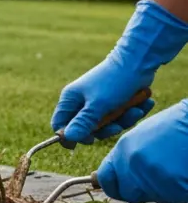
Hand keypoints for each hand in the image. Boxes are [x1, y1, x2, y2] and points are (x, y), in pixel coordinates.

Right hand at [51, 0, 187, 145]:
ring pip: (107, 125)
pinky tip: (142, 104)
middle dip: (107, 129)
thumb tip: (67, 138)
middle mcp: (82, 102)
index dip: (71, 136)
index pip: (60, 124)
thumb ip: (83, 122)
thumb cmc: (114, 81)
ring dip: (124, 120)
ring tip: (136, 109)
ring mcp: (99, 102)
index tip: (89, 141)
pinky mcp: (115, 102)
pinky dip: (132, 113)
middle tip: (117, 125)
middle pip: (87, 129)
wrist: (138, 61)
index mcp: (71, 99)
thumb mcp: (98, 105)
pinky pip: (120, 117)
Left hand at [96, 99, 187, 202]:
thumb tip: (114, 177)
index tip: (121, 187)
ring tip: (175, 168)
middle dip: (140, 191)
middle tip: (156, 180)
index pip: (106, 179)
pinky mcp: (173, 187)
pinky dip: (179, 190)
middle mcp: (133, 164)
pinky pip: (172, 197)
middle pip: (128, 193)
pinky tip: (184, 172)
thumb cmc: (178, 126)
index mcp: (124, 149)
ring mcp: (152, 177)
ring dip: (162, 189)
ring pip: (153, 196)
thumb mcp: (144, 135)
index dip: (113, 186)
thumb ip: (127, 156)